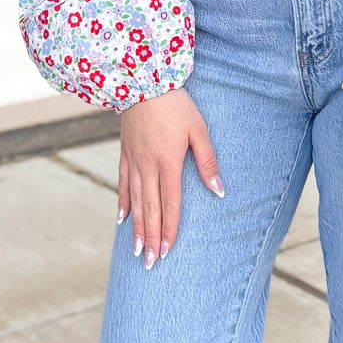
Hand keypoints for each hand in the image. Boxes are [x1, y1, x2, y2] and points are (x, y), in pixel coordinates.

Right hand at [118, 86, 222, 267]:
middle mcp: (148, 166)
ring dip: (137, 228)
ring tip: (137, 250)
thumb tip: (219, 190)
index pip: (170, 204)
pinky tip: (123, 220)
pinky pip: (123, 184)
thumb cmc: (176, 104)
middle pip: (150, 209)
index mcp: (168, 162)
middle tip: (150, 262)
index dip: (169, 229)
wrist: (142, 80)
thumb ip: (208, 162)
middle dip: (151, 238)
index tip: (168, 250)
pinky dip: (124, 203)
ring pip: (135, 201)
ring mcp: (133, 161)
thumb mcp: (199, 130)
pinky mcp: (125, 153)